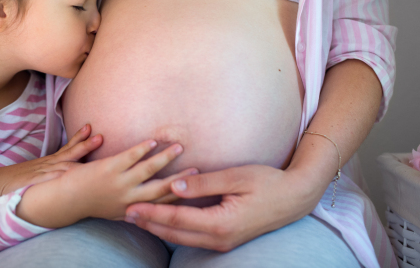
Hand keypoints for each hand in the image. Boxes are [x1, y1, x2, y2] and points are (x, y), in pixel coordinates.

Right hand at [0, 124, 102, 195]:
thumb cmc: (17, 181)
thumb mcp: (37, 174)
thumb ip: (52, 172)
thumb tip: (69, 173)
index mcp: (48, 162)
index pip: (67, 148)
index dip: (79, 138)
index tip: (90, 128)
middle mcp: (47, 164)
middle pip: (69, 152)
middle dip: (85, 144)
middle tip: (100, 136)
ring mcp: (41, 172)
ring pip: (63, 163)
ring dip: (78, 155)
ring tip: (92, 147)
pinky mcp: (35, 182)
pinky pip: (51, 178)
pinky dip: (61, 174)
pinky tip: (73, 173)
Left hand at [16, 140, 197, 227]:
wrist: (62, 199)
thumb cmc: (87, 202)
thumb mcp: (111, 211)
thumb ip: (129, 208)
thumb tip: (145, 207)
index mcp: (131, 209)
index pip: (160, 203)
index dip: (178, 195)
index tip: (193, 188)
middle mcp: (128, 199)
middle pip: (161, 188)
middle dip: (180, 179)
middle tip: (197, 169)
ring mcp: (119, 183)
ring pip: (148, 170)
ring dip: (165, 158)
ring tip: (178, 147)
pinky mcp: (109, 168)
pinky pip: (130, 157)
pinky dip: (142, 149)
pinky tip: (152, 141)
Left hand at [125, 164, 322, 251]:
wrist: (295, 198)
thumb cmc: (268, 183)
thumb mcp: (235, 177)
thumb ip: (203, 183)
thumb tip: (174, 185)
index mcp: (220, 223)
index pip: (177, 219)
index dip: (152, 213)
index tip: (131, 206)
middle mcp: (219, 238)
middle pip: (175, 233)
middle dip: (149, 224)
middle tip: (125, 213)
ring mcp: (222, 242)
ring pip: (182, 238)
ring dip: (159, 228)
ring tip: (138, 219)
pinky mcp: (225, 238)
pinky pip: (193, 236)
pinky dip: (174, 229)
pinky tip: (164, 221)